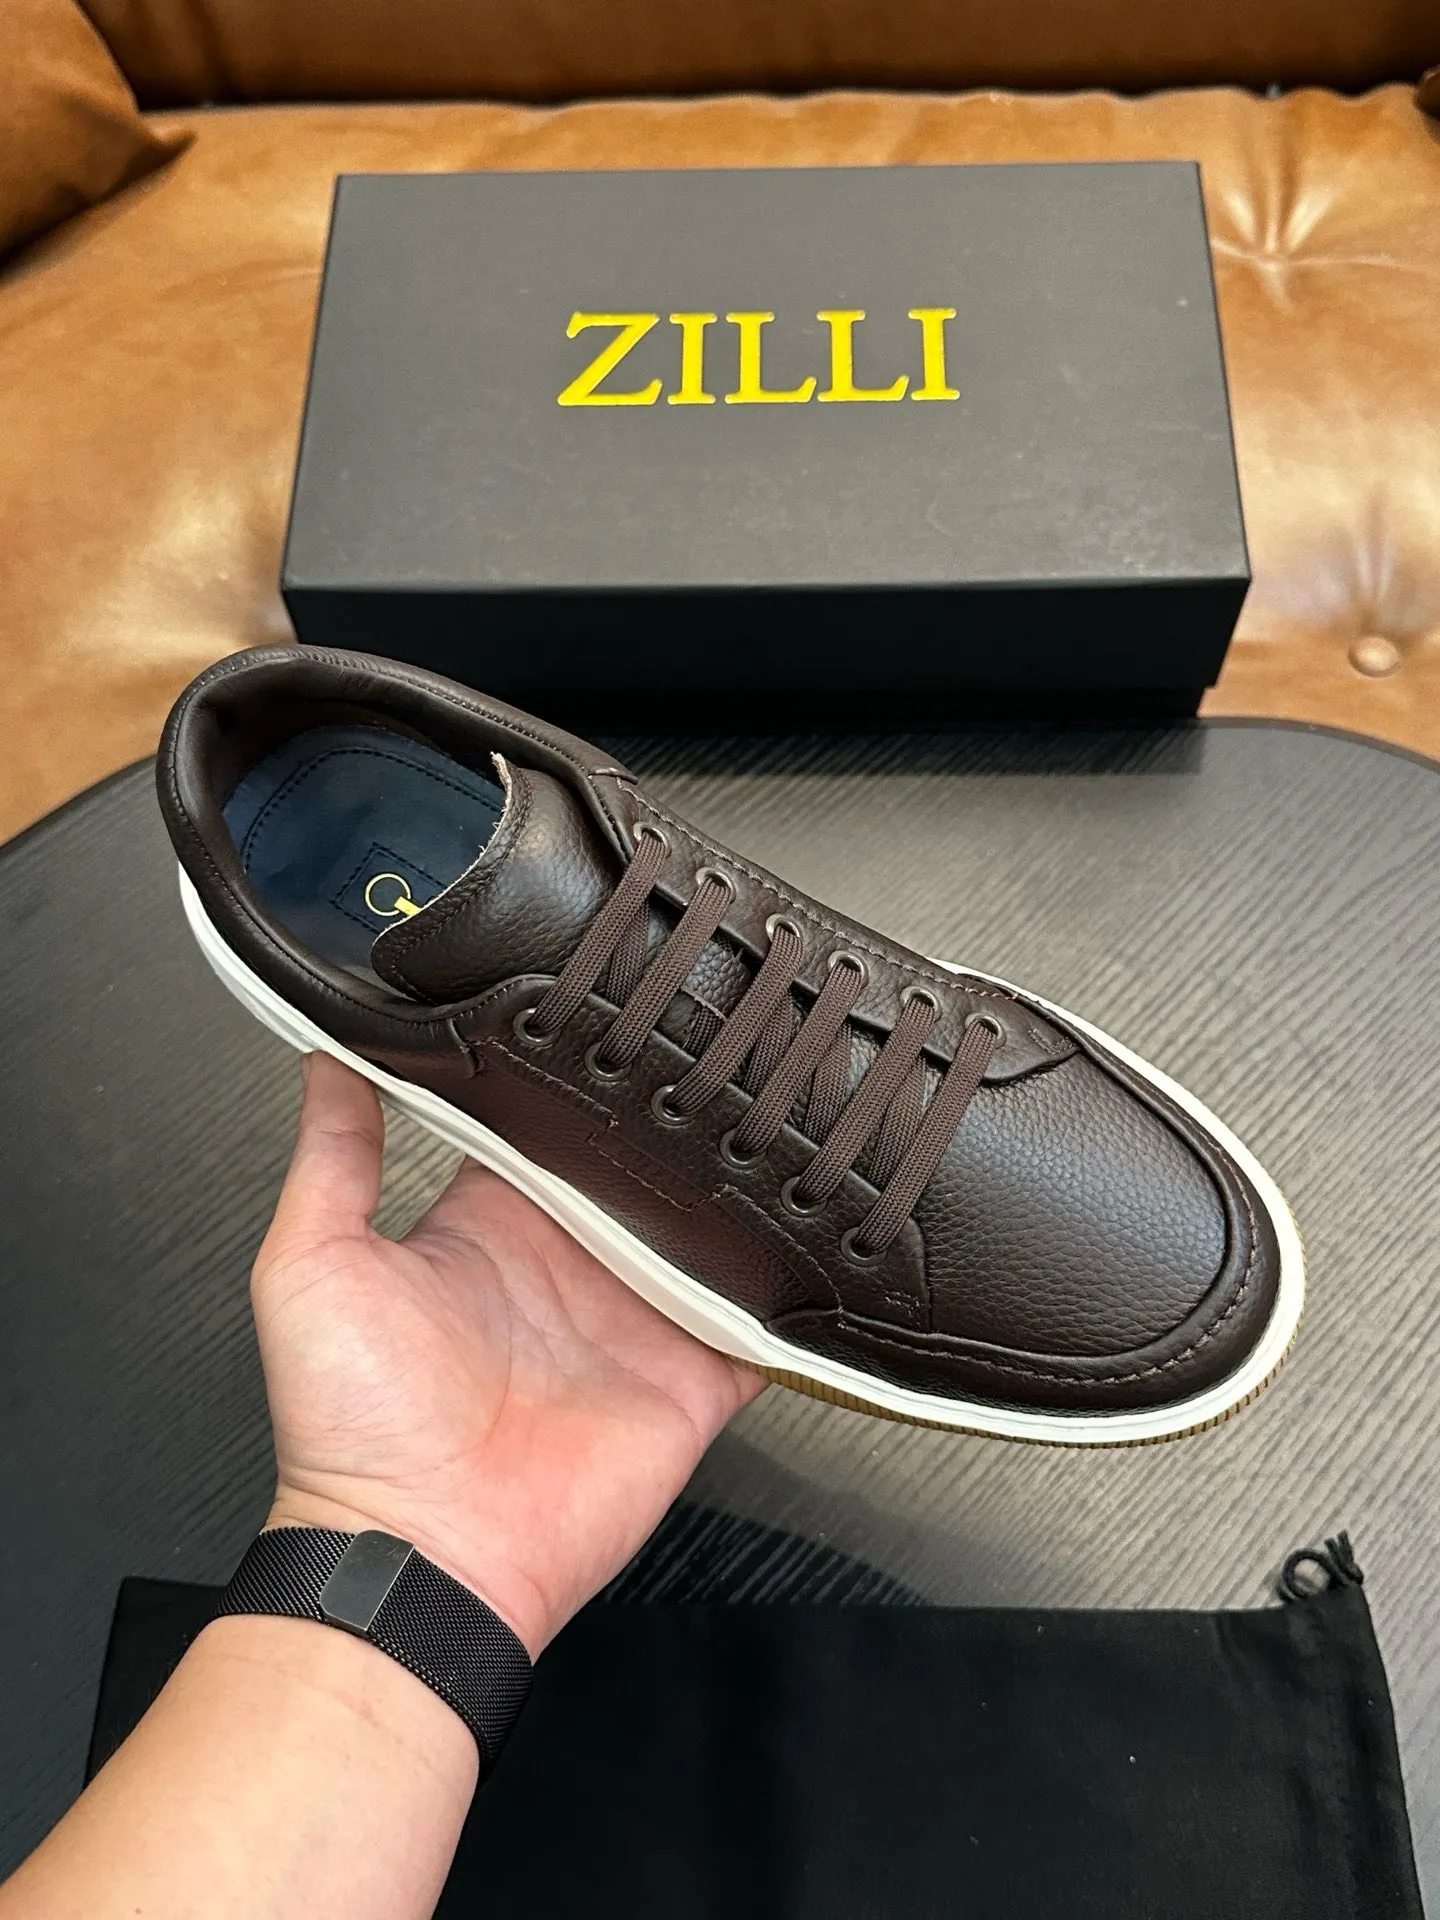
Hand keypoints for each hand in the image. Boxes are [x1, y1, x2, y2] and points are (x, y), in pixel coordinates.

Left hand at [253, 1053, 763, 1654]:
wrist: (423, 1557)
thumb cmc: (352, 1430)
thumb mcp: (313, 1266)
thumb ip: (334, 1159)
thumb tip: (326, 1056)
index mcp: (492, 1226)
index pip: (545, 1131)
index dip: (577, 1081)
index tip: (612, 1015)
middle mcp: (570, 1267)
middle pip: (641, 1173)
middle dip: (676, 1124)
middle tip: (720, 1057)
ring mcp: (636, 1324)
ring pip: (708, 1236)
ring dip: (737, 1197)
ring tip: (778, 1126)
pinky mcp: (691, 1383)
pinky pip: (757, 1329)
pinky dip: (787, 1295)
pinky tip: (810, 1242)